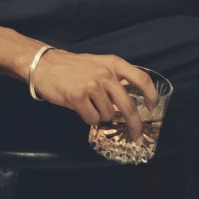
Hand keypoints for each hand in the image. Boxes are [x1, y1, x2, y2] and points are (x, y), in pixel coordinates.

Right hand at [32, 49, 157, 139]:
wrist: (46, 65)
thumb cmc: (74, 67)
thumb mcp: (99, 64)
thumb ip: (114, 78)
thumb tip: (130, 101)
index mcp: (114, 63)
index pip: (141, 78)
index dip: (151, 94)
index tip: (152, 107)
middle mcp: (105, 74)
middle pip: (128, 105)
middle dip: (135, 124)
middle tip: (136, 134)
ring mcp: (92, 85)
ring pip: (107, 115)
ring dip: (101, 116)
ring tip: (89, 105)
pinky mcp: (78, 97)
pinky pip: (92, 119)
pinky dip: (88, 118)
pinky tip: (81, 108)